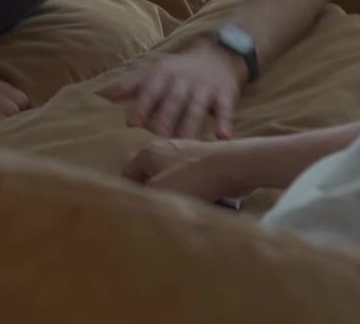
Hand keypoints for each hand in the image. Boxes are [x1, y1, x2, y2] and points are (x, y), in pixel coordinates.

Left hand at [101, 45, 241, 139]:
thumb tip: (104, 96)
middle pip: (174, 99)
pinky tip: (222, 137)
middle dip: (166, 115)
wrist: (219, 54)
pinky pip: (225, 108)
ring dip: (191, 123)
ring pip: (198, 106)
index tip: (132, 122)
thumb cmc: (180, 69)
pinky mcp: (225, 94)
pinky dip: (224, 122)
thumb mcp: (156, 71)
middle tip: (158, 135)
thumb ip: (131, 84)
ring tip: (186, 142)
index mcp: (165, 73)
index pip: (151, 89)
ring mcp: (206, 87)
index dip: (142, 104)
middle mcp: (185, 79)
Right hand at [122, 139, 239, 201]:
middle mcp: (165, 148)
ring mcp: (185, 154)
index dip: (130, 193)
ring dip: (174, 195)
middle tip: (159, 212)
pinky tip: (197, 204)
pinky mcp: (204, 162)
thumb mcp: (159, 190)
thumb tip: (136, 202)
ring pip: (171, 180)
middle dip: (155, 195)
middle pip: (150, 177)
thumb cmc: (192, 178)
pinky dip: (191, 192)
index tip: (138, 210)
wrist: (232, 167)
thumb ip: (142, 197)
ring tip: (180, 210)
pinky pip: (190, 181)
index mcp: (149, 151)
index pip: (127, 173)